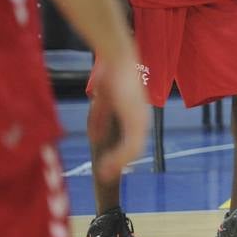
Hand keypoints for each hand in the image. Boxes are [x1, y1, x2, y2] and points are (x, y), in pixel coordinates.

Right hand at [87, 53, 150, 181]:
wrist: (116, 61)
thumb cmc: (110, 76)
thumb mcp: (102, 103)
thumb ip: (100, 119)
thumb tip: (95, 138)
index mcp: (135, 115)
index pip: (131, 141)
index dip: (120, 155)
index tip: (107, 167)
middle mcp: (141, 119)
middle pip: (134, 149)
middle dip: (119, 163)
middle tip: (106, 175)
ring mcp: (141, 120)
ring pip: (133, 150)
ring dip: (118, 163)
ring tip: (105, 174)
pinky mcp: (136, 119)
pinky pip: (130, 145)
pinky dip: (119, 157)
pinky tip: (107, 165)